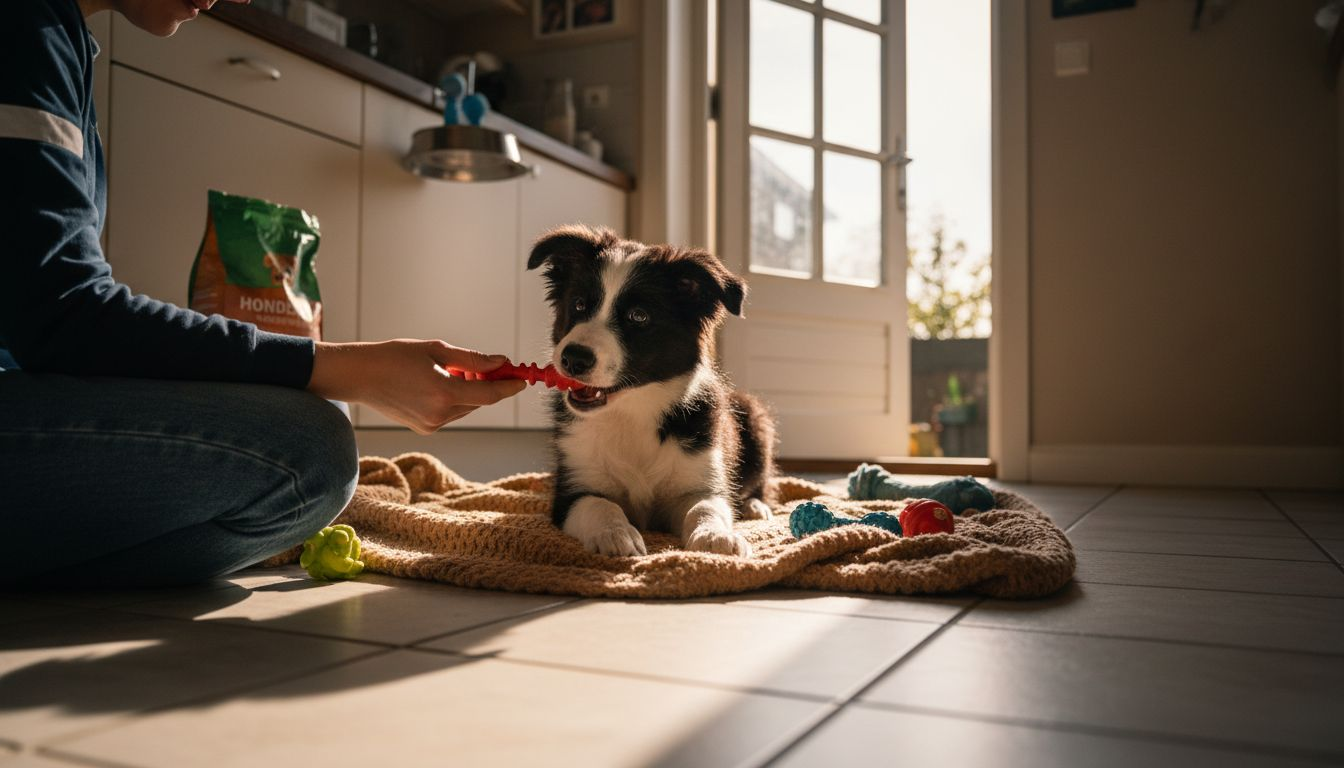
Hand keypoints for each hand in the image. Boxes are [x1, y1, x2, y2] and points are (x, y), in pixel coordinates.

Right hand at [307, 340, 526, 433]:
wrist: (359, 376)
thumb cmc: (394, 357)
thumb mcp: (436, 350)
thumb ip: (472, 360)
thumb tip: (501, 362)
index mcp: (444, 393)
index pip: (489, 395)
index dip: (509, 387)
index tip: (522, 379)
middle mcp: (440, 414)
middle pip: (479, 401)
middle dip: (487, 384)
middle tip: (487, 366)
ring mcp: (431, 425)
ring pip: (465, 407)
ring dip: (468, 391)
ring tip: (449, 371)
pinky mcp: (424, 429)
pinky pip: (450, 413)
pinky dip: (452, 399)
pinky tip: (436, 383)